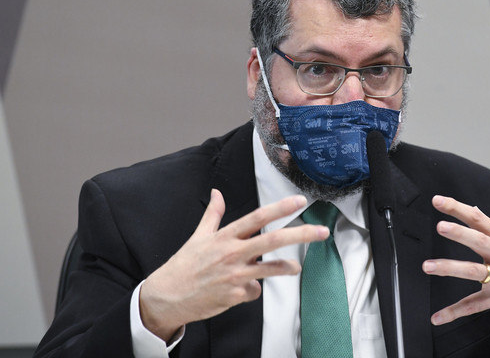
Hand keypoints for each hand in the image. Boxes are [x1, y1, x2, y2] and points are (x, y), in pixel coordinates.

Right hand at [139, 189, 328, 340]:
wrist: (167, 296)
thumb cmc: (184, 265)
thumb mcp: (198, 236)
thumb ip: (213, 214)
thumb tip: (217, 193)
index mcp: (225, 236)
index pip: (257, 218)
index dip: (280, 208)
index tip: (299, 201)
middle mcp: (232, 253)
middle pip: (273, 240)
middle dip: (301, 234)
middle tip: (321, 231)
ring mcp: (236, 275)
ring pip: (271, 269)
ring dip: (287, 267)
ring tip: (295, 267)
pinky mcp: (235, 295)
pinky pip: (254, 290)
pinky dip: (253, 289)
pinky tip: (242, 289)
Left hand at [423, 195, 489, 329]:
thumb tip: (473, 209)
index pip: (478, 219)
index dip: (458, 208)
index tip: (438, 201)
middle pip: (479, 241)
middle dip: (460, 233)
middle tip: (441, 226)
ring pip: (473, 271)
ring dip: (449, 268)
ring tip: (429, 266)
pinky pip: (473, 305)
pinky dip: (454, 311)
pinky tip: (438, 316)